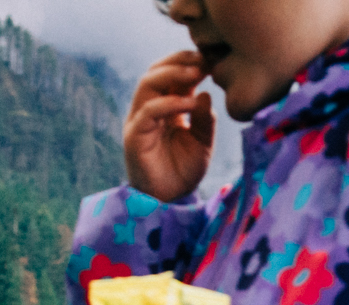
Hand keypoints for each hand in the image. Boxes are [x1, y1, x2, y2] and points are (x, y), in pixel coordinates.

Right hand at [125, 51, 213, 202]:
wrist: (169, 202)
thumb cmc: (183, 171)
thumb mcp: (203, 143)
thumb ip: (205, 120)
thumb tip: (206, 93)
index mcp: (166, 106)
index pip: (172, 74)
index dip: (190, 62)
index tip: (213, 58)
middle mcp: (150, 108)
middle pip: (156, 70)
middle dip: (180, 60)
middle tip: (204, 59)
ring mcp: (139, 120)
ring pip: (147, 83)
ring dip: (172, 73)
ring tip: (196, 72)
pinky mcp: (135, 135)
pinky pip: (149, 111)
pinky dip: (169, 102)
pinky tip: (190, 102)